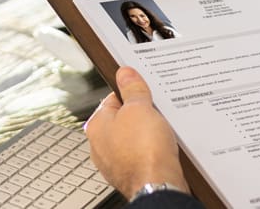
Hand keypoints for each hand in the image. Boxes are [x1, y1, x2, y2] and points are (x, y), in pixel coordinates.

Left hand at [84, 66, 189, 198]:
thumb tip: (125, 74)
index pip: (112, 99)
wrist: (158, 185)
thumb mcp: (140, 108)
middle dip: (141, 114)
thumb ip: (132, 89)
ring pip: (134, 137)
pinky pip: (143, 153)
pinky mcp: (132, 172)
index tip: (143, 89)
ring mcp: (116, 161)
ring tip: (160, 131)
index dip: (131, 92)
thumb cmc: (144, 152)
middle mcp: (101, 145)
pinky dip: (152, 149)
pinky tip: (162, 147)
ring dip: (148, 133)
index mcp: (96, 126)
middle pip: (124, 118)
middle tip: (154, 111)